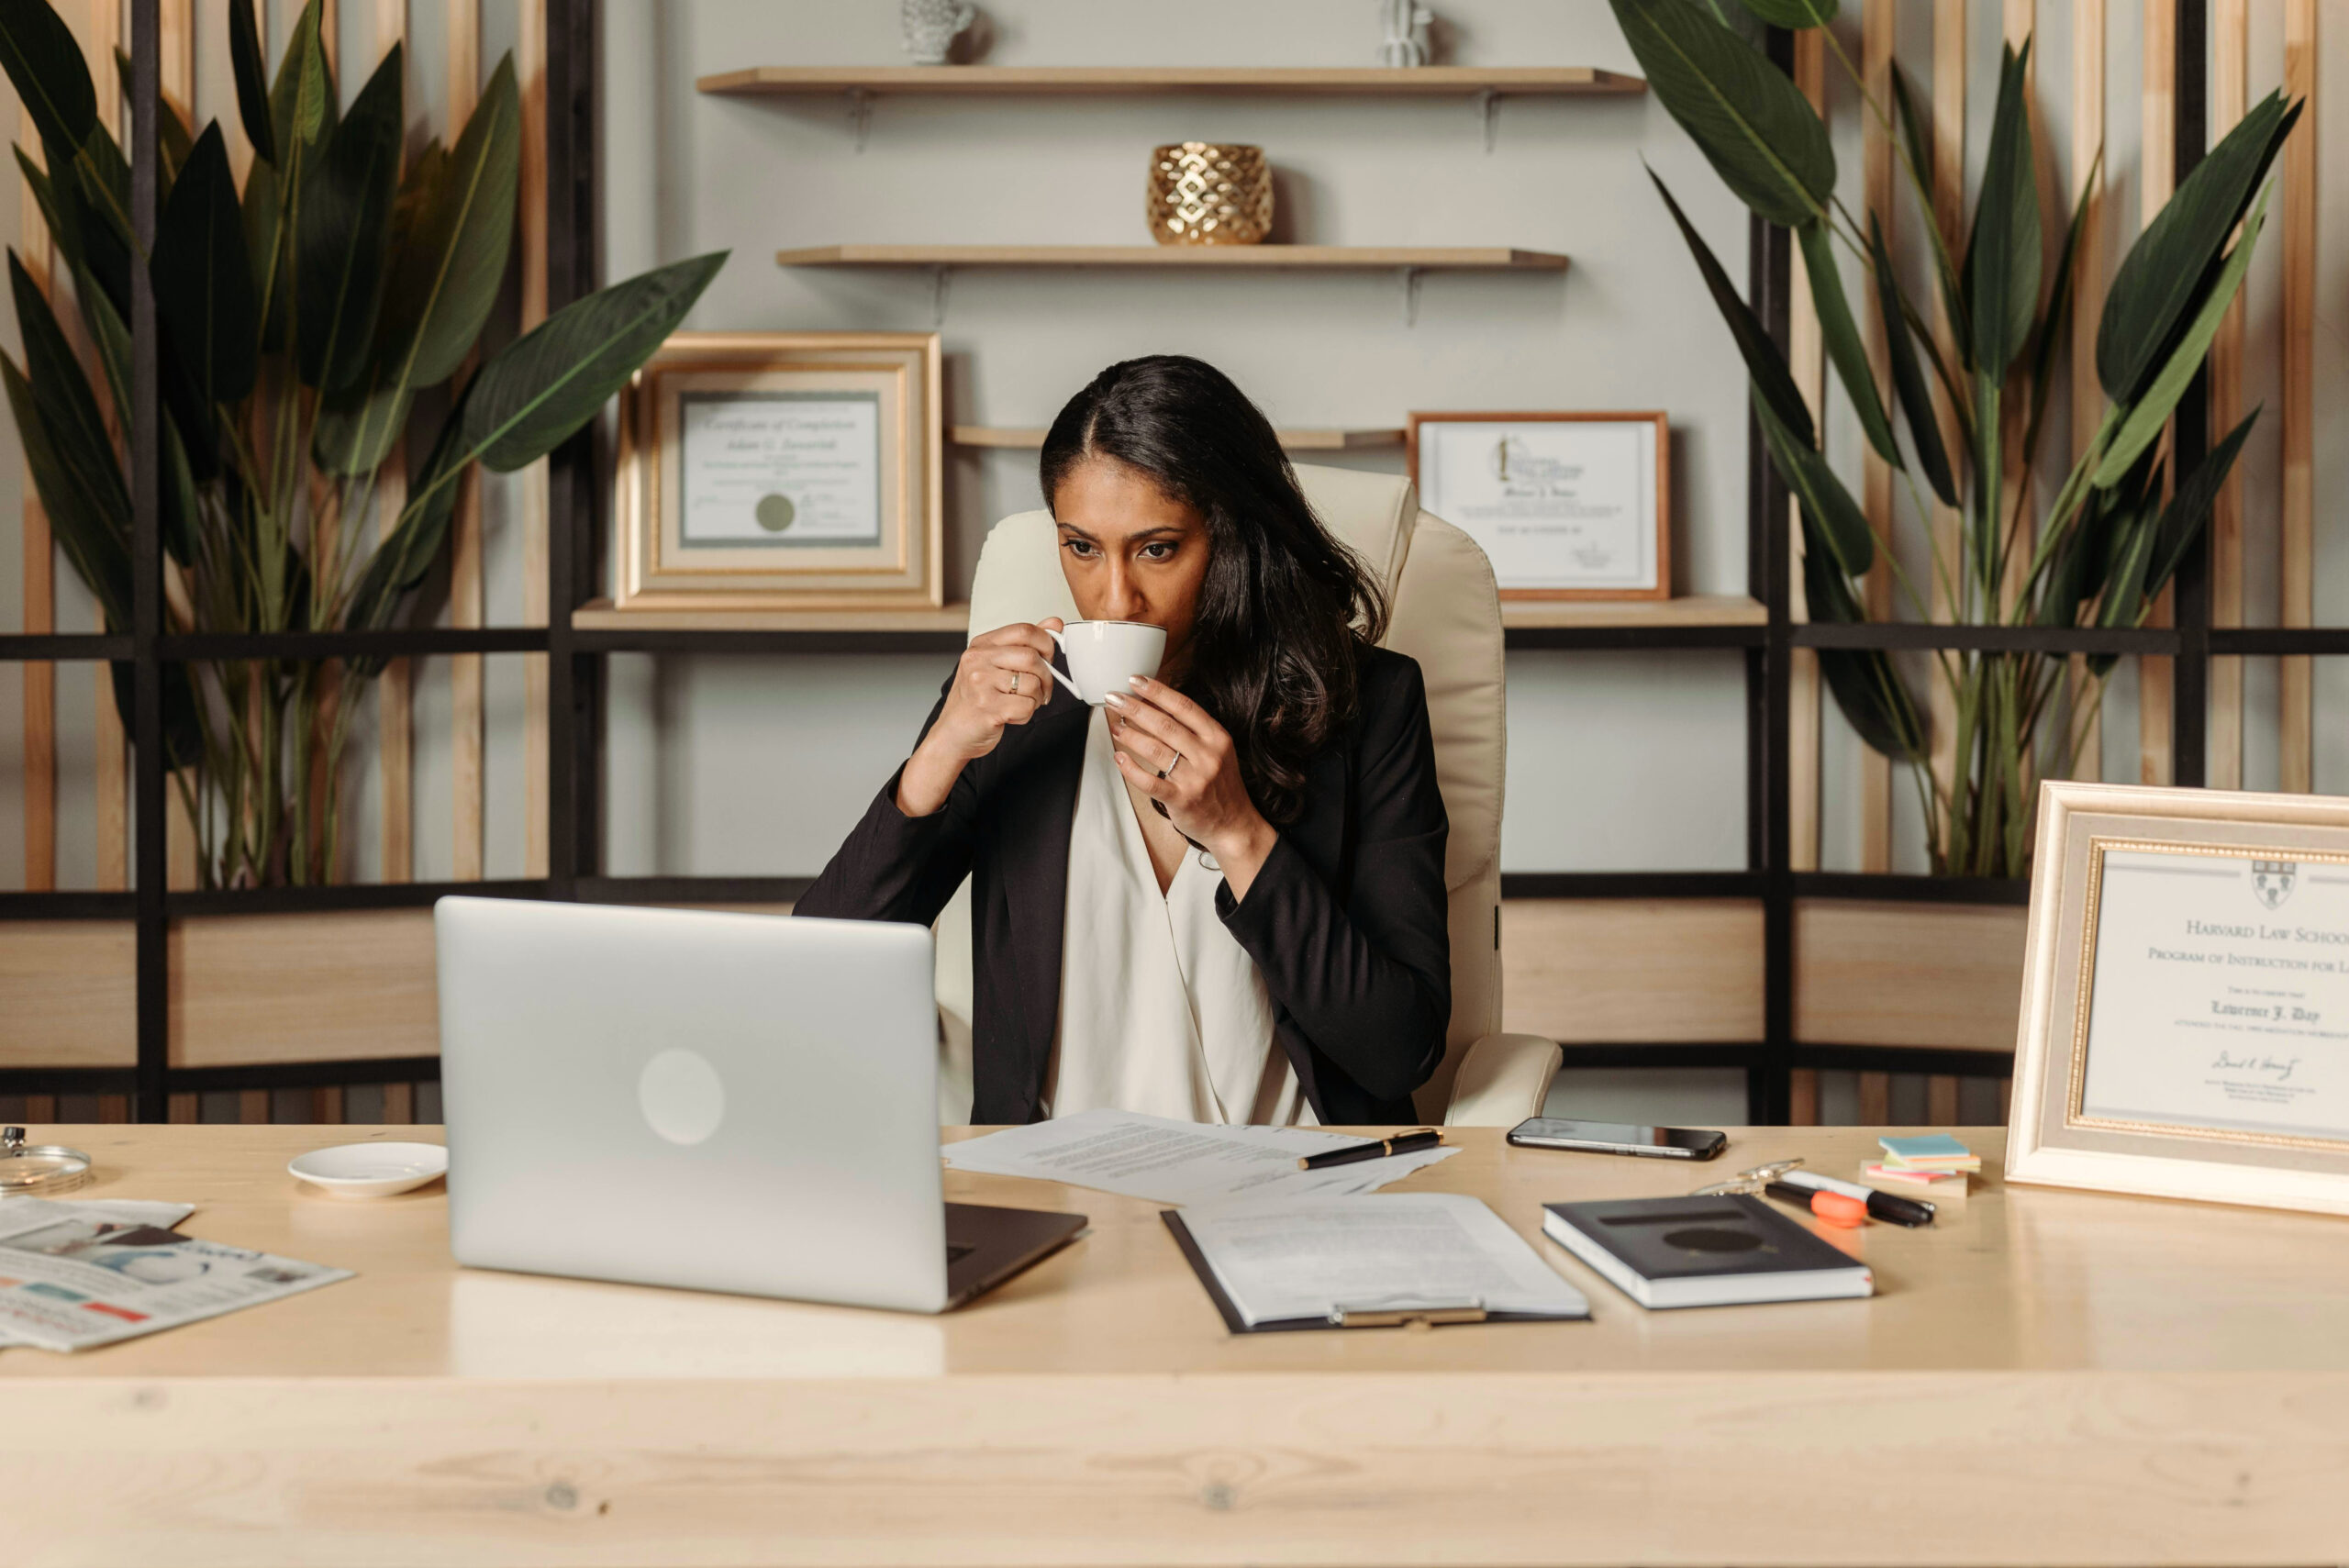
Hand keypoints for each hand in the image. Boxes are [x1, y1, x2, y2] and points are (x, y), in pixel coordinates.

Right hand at [896, 619, 1061, 816]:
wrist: (953, 733)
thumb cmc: (975, 699)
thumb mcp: (995, 665)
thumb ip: (1024, 644)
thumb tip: (1054, 624)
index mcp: (981, 646)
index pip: (1024, 630)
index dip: (1046, 643)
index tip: (1049, 657)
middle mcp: (978, 661)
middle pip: (1032, 657)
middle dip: (1046, 677)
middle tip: (1041, 689)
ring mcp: (981, 684)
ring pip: (1033, 683)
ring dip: (1036, 698)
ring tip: (1022, 703)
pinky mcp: (988, 707)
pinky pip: (1027, 706)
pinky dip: (1027, 714)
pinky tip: (1013, 715)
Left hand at [1107, 675, 1278, 897]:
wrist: (1233, 824)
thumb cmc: (1220, 785)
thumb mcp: (1217, 750)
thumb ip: (1193, 729)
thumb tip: (1155, 703)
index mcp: (1217, 738)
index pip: (1184, 706)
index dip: (1157, 691)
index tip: (1136, 681)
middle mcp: (1208, 755)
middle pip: (1165, 724)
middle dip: (1135, 708)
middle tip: (1115, 699)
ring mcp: (1195, 778)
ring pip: (1155, 749)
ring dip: (1130, 735)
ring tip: (1115, 726)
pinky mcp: (1182, 799)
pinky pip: (1150, 782)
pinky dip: (1131, 769)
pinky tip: (1119, 758)